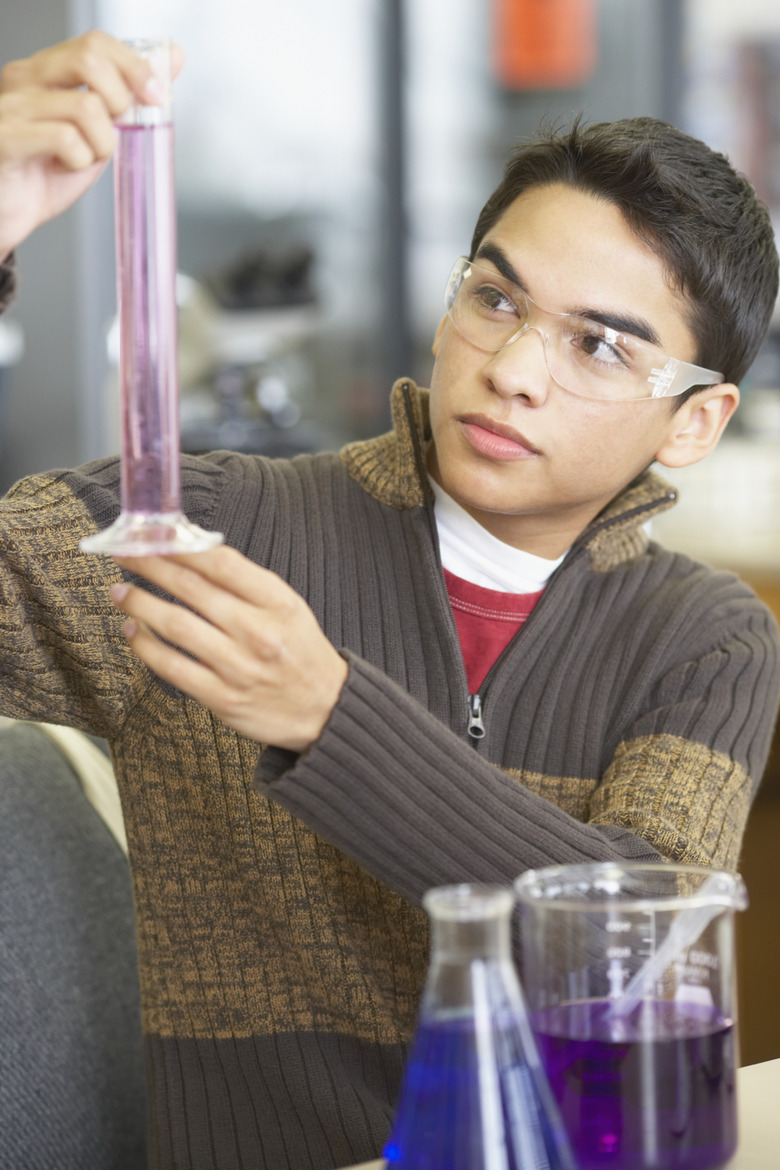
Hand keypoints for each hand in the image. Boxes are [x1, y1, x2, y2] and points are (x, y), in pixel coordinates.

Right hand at [0, 30, 183, 257]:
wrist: (6, 215)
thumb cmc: (45, 175)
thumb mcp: (95, 135)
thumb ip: (127, 99)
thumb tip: (171, 59)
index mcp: (45, 72)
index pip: (95, 43)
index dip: (134, 66)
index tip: (156, 97)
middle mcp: (24, 78)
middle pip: (90, 58)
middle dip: (121, 98)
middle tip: (114, 130)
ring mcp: (12, 106)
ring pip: (87, 107)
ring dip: (102, 144)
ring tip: (84, 158)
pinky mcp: (6, 137)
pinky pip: (65, 139)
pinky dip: (79, 162)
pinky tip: (63, 168)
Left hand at [110, 547, 348, 753]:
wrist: (325, 710)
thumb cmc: (300, 653)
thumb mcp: (287, 607)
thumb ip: (246, 583)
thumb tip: (193, 553)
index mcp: (277, 602)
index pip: (220, 563)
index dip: (180, 545)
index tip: (152, 535)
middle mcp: (258, 631)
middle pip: (191, 589)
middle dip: (149, 566)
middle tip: (124, 554)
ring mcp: (238, 666)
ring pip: (175, 626)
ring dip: (140, 604)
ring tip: (121, 592)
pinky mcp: (222, 698)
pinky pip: (172, 667)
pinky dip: (146, 646)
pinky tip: (133, 631)